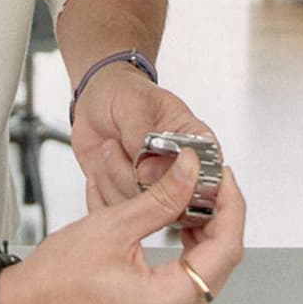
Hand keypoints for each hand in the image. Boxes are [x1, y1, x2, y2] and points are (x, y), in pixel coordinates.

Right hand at [0, 147, 246, 303]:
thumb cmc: (54, 279)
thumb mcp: (111, 227)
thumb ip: (161, 198)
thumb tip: (192, 171)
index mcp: (168, 303)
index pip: (226, 249)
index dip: (231, 206)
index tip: (223, 177)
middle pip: (221, 263)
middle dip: (220, 217)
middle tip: (209, 182)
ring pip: (207, 274)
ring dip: (206, 235)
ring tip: (193, 198)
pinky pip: (188, 286)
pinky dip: (189, 254)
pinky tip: (180, 227)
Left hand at [69, 64, 214, 209]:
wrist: (95, 103)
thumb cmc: (124, 93)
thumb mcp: (134, 103)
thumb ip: (143, 137)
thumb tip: (149, 171)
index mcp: (195, 141)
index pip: (207, 173)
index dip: (184, 179)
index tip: (155, 165)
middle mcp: (179, 169)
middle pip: (175, 199)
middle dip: (140, 178)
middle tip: (126, 150)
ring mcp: (155, 187)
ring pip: (144, 207)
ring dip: (117, 176)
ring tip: (112, 147)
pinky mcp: (130, 199)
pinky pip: (119, 210)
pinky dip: (102, 187)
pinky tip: (104, 163)